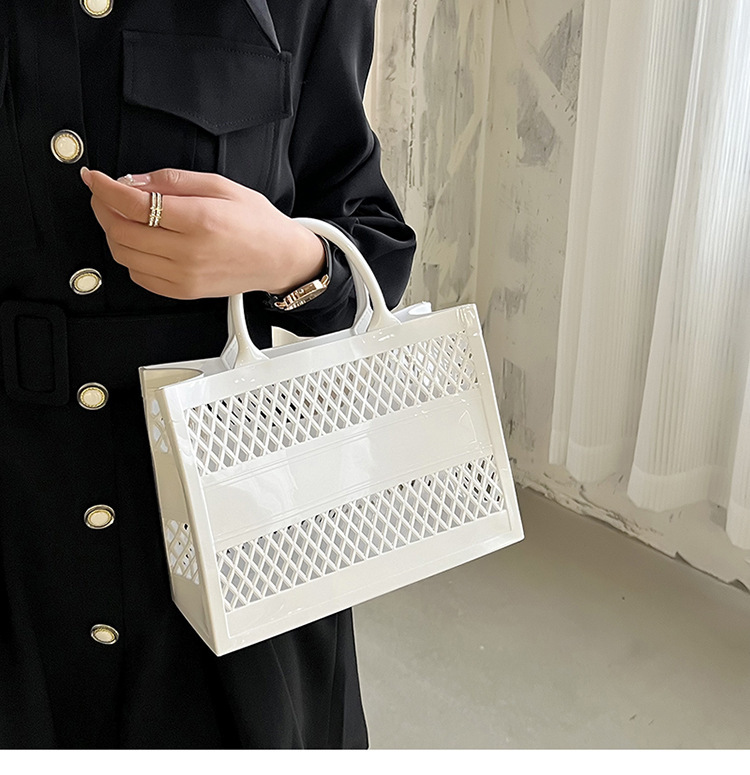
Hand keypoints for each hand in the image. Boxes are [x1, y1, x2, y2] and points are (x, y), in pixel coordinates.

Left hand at [80, 167, 325, 299]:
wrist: (279, 258)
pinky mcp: (183, 292)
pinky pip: (139, 276)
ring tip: (121, 216)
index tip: (93, 177)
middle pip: (121, 231)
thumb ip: (174, 181)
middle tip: (104, 194)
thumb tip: (134, 182)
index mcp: (199, 220)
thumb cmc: (257, 223)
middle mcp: (189, 252)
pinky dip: (129, 256)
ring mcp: (184, 276)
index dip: (105, 188)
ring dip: (112, 232)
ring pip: (124, 255)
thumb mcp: (222, 186)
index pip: (134, 205)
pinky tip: (139, 242)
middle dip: (103, 208)